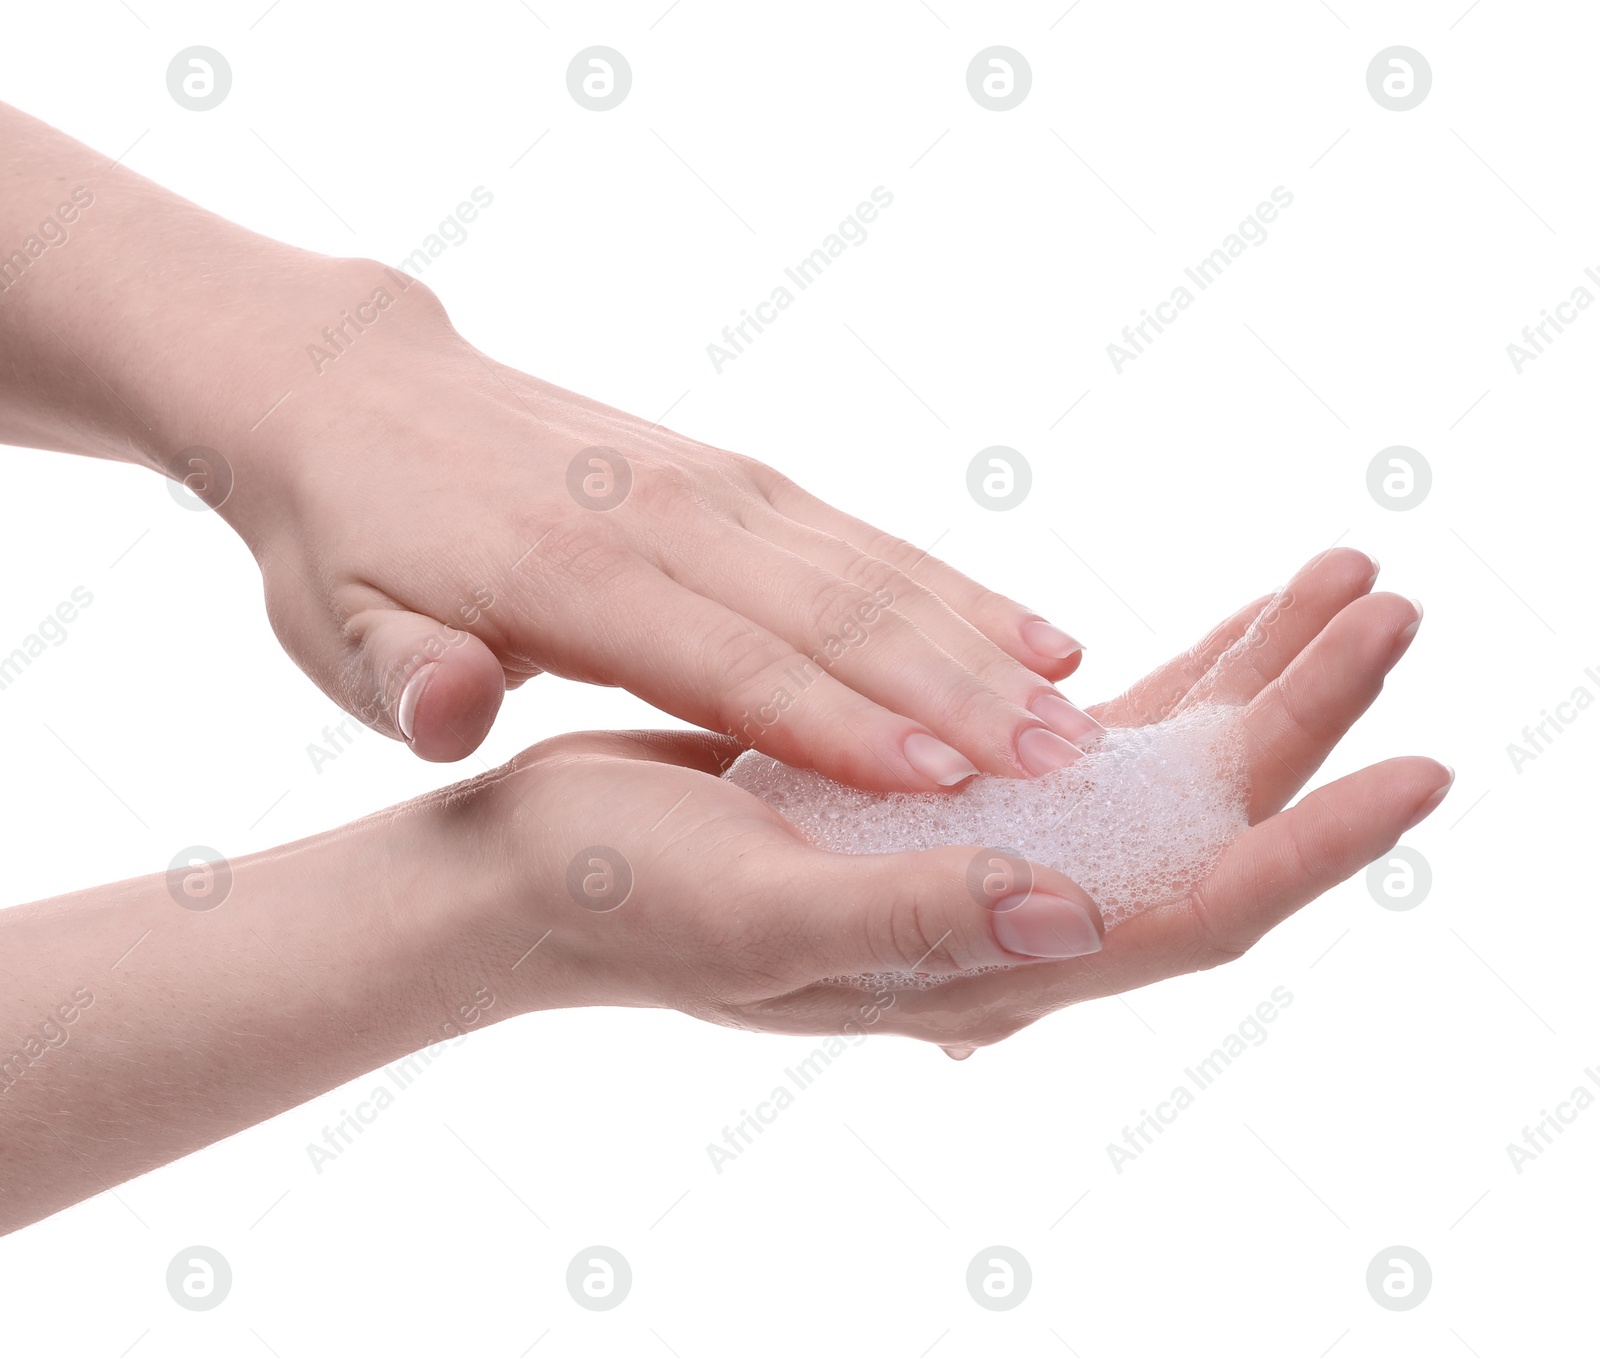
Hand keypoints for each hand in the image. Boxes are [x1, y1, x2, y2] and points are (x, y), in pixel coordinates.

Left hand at [214, 260, 1097, 787]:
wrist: (363, 398)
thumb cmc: (355, 543)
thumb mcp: (339, 629)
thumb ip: (408, 678)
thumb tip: (451, 711)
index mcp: (577, 577)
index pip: (732, 665)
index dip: (840, 728)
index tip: (946, 786)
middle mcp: (670, 521)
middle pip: (835, 613)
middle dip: (957, 693)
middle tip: (1066, 765)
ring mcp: (717, 489)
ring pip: (872, 568)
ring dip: (978, 637)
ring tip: (1074, 707)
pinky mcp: (739, 478)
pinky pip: (862, 536)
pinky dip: (952, 584)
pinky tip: (1028, 629)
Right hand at [474, 549, 1447, 1048]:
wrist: (533, 877)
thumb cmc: (621, 899)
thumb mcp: (763, 917)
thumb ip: (921, 923)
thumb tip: (1083, 914)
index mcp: (980, 965)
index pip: (1195, 918)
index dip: (1313, 846)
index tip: (1421, 762)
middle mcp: (1004, 922)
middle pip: (1201, 833)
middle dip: (1304, 722)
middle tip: (1393, 606)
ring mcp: (978, 858)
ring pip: (1152, 780)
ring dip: (1244, 686)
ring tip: (1330, 587)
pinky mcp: (937, 798)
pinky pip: (1081, 746)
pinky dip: (1153, 685)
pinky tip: (1196, 635)